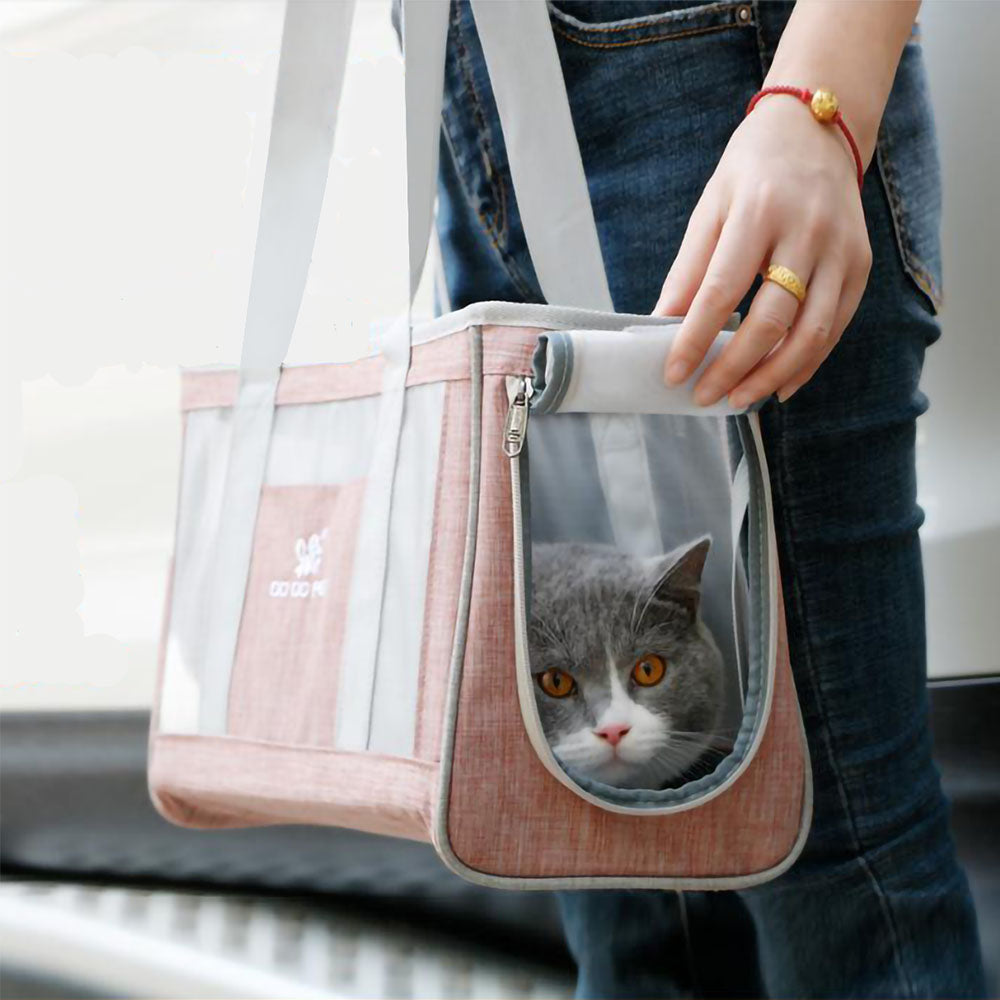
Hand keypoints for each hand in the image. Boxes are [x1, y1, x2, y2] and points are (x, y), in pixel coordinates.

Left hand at [655, 95, 871, 406]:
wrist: (818, 129)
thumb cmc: (754, 170)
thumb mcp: (710, 208)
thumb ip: (689, 269)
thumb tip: (661, 324)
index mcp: (759, 211)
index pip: (722, 290)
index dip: (695, 339)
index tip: (673, 373)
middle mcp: (807, 231)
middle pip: (772, 319)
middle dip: (734, 367)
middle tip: (704, 396)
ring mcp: (841, 250)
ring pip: (810, 332)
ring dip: (772, 376)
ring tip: (738, 399)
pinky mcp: (860, 265)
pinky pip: (834, 328)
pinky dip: (806, 364)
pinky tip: (779, 385)